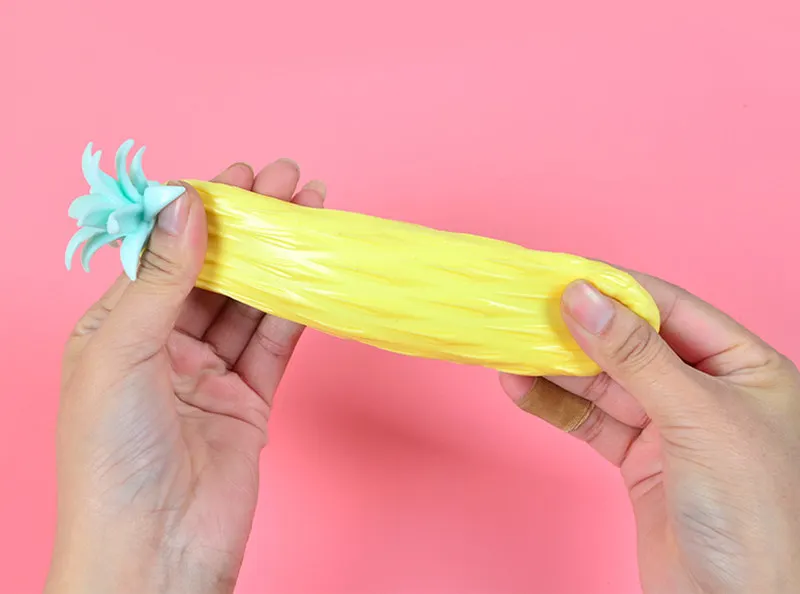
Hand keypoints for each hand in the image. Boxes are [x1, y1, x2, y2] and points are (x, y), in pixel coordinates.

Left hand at [46, 160, 325, 593]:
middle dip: (250, 225)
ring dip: (280, 257)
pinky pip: (275, 341)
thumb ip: (162, 279)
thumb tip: (188, 207)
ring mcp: (209, 374)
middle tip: (287, 180)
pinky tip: (315, 270)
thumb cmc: (113, 460)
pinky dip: (297, 305)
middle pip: (214, 271)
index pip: (162, 255)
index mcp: (117, 331)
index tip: (236, 176)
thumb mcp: (124, 353)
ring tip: (311, 210)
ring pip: (250, 301)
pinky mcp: (249, 400)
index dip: (199, 211)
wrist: (154, 553)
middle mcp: (163, 347)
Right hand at [501, 272, 799, 593]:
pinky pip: (592, 422)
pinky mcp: (641, 461)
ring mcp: (672, 427)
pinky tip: (522, 388)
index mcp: (743, 365)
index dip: (614, 288)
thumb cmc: (755, 515)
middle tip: (523, 310)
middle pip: (629, 343)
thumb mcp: (697, 417)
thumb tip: (582, 296)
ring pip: (603, 383)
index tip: (560, 274)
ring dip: (555, 368)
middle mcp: (707, 390)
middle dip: (576, 329)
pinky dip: (556, 406)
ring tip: (508, 347)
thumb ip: (635, 354)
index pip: (669, 308)